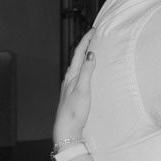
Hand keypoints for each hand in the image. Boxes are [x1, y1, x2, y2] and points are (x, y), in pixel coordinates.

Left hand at [53, 29, 95, 143]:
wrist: (66, 131)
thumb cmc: (74, 112)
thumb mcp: (82, 90)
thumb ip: (86, 71)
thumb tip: (90, 53)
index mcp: (71, 76)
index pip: (78, 53)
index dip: (86, 40)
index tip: (94, 30)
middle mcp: (68, 79)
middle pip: (76, 57)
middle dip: (85, 45)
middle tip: (93, 35)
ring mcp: (69, 87)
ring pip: (76, 66)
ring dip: (83, 56)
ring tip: (91, 50)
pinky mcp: (72, 94)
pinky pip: (77, 75)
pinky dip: (83, 68)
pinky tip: (85, 73)